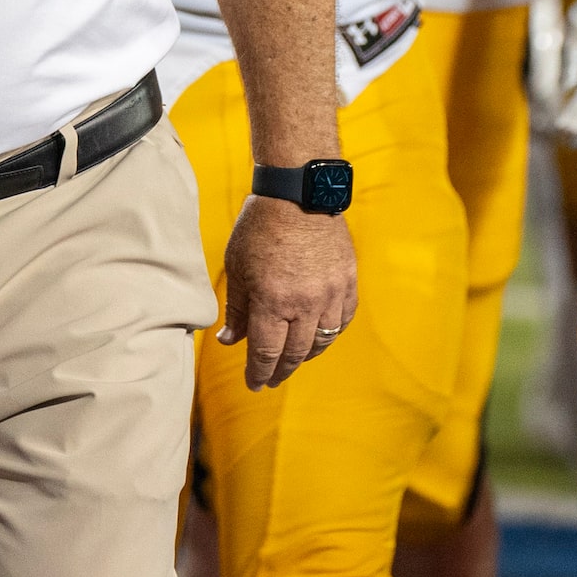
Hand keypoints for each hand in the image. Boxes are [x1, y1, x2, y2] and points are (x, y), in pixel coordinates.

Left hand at [217, 194, 356, 390]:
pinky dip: (330, 334)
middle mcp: (304, 304)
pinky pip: (342, 320)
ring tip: (292, 361)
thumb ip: (236, 308)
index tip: (253, 384)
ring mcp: (330, 294)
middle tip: (270, 380)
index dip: (258, 373)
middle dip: (280, 371)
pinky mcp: (347, 281)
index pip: (266, 352)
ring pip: (321, 341)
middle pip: (294, 353)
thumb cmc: (260, 226)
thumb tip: (229, 341)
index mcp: (272, 301)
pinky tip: (319, 336)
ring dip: (305, 356)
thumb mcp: (237, 266)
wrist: (299, 192)